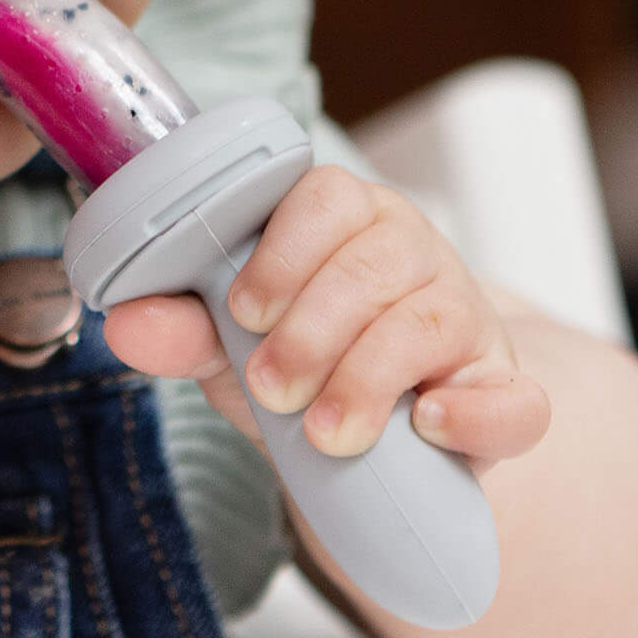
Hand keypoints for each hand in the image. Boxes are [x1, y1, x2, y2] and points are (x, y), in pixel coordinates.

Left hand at [102, 165, 549, 470]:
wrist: (375, 440)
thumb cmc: (300, 363)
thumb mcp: (234, 345)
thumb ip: (184, 327)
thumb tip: (122, 321)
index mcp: (342, 220)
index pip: (326, 197)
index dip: (285, 251)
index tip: (243, 312)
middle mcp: (410, 252)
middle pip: (374, 263)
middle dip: (314, 330)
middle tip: (273, 388)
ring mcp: (464, 317)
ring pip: (432, 320)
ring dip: (371, 376)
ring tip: (326, 432)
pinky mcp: (503, 389)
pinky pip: (515, 397)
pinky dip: (476, 412)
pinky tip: (430, 426)